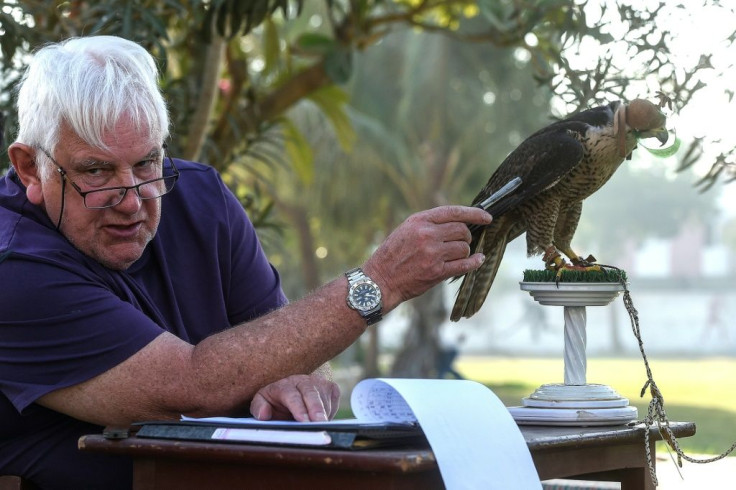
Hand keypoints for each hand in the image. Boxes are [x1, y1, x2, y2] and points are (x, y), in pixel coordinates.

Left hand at [250, 374, 340, 421]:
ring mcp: (319, 383)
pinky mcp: (331, 388)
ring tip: (319, 428)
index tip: (304, 421)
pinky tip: (321, 419)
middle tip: (320, 424)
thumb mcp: (262, 402)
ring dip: (323, 415)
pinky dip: (330, 412)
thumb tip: (264, 414)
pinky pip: (334, 401)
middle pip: (312, 394)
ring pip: (325, 399)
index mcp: (284, 385)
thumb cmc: (276, 400)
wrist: (293, 390)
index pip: (291, 395)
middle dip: (317, 410)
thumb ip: (258, 407)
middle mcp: (303, 381)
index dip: (298, 408)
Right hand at [364, 205, 491, 310]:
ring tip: (454, 255)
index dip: (474, 214)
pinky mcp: (436, 271)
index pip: (454, 212)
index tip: (486, 217)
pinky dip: (475, 262)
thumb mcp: (406, 230)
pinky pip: (464, 265)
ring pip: (464, 248)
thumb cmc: (392, 255)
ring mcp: (432, 253)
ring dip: (464, 252)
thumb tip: (458, 222)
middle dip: (466, 237)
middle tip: (462, 242)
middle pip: (462, 230)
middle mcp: (427, 234)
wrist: (380, 280)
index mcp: (419, 221)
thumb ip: (429, 224)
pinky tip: (479, 260)